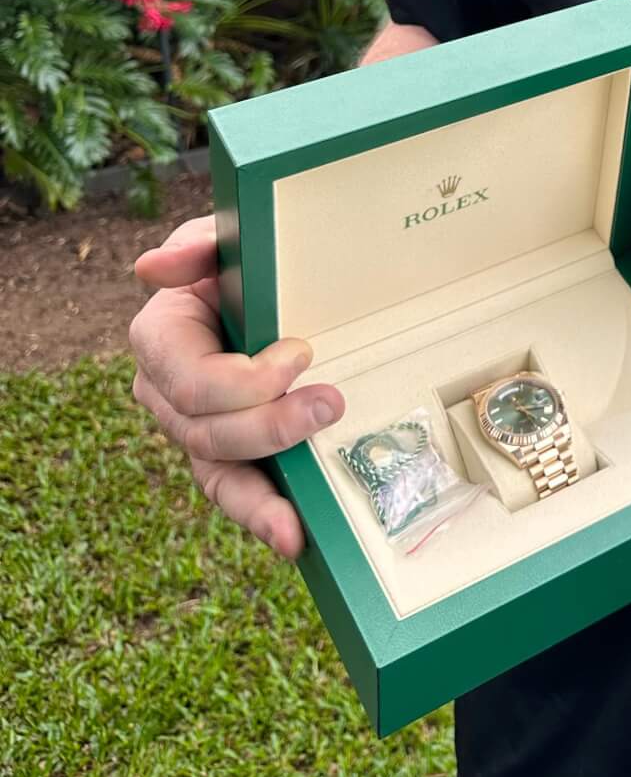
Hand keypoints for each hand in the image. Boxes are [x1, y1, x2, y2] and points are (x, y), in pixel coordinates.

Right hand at [128, 213, 343, 559]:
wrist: (277, 279)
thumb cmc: (249, 257)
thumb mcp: (226, 237)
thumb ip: (196, 247)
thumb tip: (152, 268)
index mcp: (161, 338)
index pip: (188, 378)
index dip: (241, 379)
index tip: (301, 354)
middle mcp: (169, 393)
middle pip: (206, 431)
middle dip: (269, 426)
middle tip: (331, 403)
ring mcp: (198, 430)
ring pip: (217, 474)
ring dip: (263, 497)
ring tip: (299, 523)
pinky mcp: (232, 454)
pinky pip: (238, 494)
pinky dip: (263, 519)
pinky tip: (294, 540)